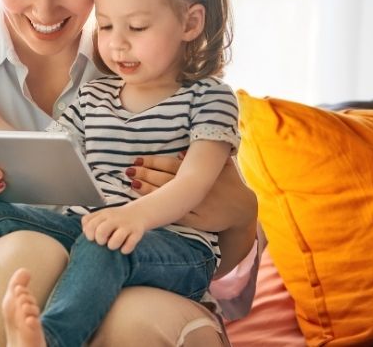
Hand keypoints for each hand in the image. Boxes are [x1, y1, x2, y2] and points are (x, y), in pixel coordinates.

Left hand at [81, 205, 145, 254]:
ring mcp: (126, 226)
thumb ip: (89, 222)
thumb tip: (84, 232)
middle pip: (101, 232)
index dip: (89, 234)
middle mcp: (115, 219)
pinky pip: (129, 246)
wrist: (138, 213)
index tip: (93, 237)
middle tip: (103, 242)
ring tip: (113, 244)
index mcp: (104, 214)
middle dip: (100, 240)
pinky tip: (124, 247)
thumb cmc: (115, 218)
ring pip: (115, 240)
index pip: (89, 225)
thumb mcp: (102, 215)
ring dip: (112, 246)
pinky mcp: (137, 233)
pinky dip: (125, 249)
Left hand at [126, 153, 255, 232]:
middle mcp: (196, 188)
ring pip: (168, 197)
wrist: (243, 211)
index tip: (138, 160)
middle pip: (165, 179)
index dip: (153, 162)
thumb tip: (181, 151)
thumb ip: (207, 155)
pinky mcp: (196, 221)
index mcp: (200, 173)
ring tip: (131, 185)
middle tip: (129, 171)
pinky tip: (147, 206)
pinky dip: (161, 210)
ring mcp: (195, 205)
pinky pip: (175, 215)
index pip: (171, 165)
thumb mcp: (224, 166)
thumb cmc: (231, 185)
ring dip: (148, 191)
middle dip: (145, 175)